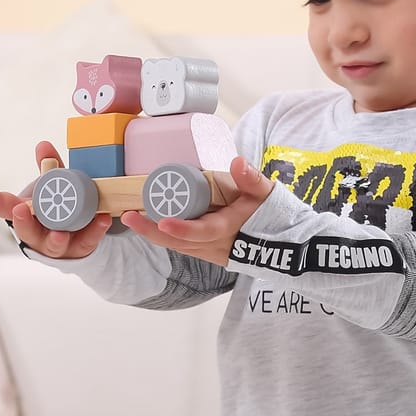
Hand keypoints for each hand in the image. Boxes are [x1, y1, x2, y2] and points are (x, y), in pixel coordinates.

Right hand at [0, 140, 112, 259]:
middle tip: (20, 212)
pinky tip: (101, 220)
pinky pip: (86, 242)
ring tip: (61, 233)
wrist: (78, 237)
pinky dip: (94, 232)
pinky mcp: (78, 249)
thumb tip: (43, 145)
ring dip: (56, 238)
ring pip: (52, 245)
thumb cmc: (57, 209)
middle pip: (25, 230)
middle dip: (22, 222)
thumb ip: (50, 169)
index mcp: (26, 214)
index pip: (3, 206)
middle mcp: (36, 232)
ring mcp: (55, 244)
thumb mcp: (52, 188)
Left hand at [119, 156, 273, 265]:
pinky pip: (183, 246)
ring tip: (133, 217)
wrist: (287, 246)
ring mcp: (211, 253)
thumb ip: (251, 179)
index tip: (163, 221)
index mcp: (229, 230)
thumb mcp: (267, 194)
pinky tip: (151, 223)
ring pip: (177, 246)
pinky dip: (166, 236)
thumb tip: (238, 162)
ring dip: (154, 234)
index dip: (182, 229)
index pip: (201, 232)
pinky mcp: (209, 253)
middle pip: (178, 243)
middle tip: (129, 217)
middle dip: (151, 231)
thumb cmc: (275, 217)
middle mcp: (216, 246)